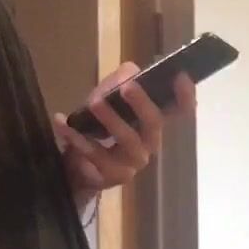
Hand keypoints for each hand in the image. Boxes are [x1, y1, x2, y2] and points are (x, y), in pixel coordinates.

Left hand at [57, 63, 196, 201]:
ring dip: (110, 119)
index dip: (185, 95)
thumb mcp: (109, 99)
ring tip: (94, 102)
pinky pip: (95, 154)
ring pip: (126, 140)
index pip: (180, 110)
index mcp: (154, 122)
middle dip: (142, 104)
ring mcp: (132, 162)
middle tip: (128, 87)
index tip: (181, 76)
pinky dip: (76, 136)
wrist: (79, 166)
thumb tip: (130, 72)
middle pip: (154, 123)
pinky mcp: (112, 176)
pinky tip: (62, 121)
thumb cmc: (100, 127)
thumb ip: (119, 82)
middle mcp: (149, 143)